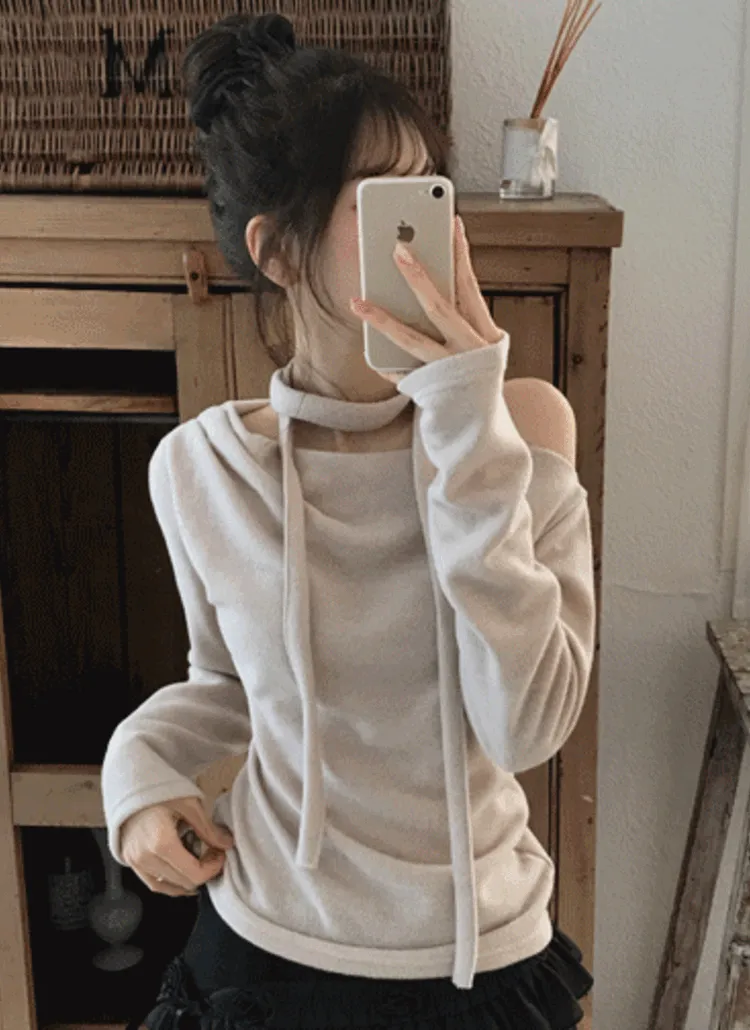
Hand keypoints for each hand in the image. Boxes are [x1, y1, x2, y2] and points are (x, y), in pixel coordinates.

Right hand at [120, 795, 234, 896]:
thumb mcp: (188, 804)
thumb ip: (208, 828)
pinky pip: (153, 883)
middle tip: (213, 854)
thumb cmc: (157, 789)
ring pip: (168, 887)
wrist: (130, 783)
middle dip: (204, 872)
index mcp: (161, 842)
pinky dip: (171, 883)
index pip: (194, 874)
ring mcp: (135, 861)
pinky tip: (184, 875)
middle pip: (183, 882)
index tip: (221, 854)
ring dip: (188, 879)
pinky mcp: (130, 861)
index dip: (213, 868)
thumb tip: (227, 844)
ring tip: (200, 863)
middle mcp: (145, 857)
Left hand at [349, 215, 504, 383]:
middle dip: (418, 277)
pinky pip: (401, 373)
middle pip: (440, 308)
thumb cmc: (478, 373)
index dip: (461, 254)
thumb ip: (462, 315)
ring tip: (357, 302)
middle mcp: (468, 350)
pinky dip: (385, 362)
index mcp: (485, 333)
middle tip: (396, 248)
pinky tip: (369, 349)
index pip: (471, 286)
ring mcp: (447, 370)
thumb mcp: (483, 343)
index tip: (451, 224)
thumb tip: (432, 279)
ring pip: (411, 340)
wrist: (482, 424)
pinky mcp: (429, 389)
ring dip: (382, 319)